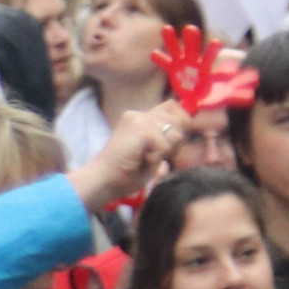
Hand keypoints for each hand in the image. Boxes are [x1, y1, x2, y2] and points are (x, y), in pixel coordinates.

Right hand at [71, 105, 191, 215]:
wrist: (103, 180)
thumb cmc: (125, 174)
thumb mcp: (151, 155)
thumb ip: (166, 141)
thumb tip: (186, 128)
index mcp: (140, 119)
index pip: (172, 107)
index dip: (180, 122)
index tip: (172, 143)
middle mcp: (138, 114)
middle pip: (179, 120)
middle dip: (174, 142)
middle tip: (151, 156)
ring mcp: (138, 119)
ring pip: (175, 134)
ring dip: (164, 152)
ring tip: (143, 158)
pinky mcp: (140, 129)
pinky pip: (165, 145)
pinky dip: (157, 158)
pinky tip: (140, 160)